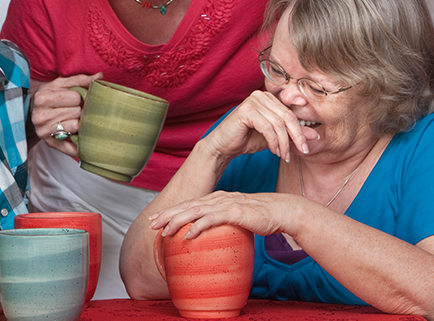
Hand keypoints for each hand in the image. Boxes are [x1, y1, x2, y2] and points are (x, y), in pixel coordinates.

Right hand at [30, 73, 101, 156]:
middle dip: (78, 110)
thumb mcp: (60, 84)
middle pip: (76, 112)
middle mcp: (41, 115)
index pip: (75, 97)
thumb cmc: (49, 96)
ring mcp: (44, 131)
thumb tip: (99, 76)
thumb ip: (80, 80)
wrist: (31, 113)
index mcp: (43, 98)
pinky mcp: (49, 143)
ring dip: (78, 123)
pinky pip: (71, 146)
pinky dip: (78, 145)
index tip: (74, 98)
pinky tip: (80, 141)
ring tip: (72, 119)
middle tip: (74, 109)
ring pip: (75, 127)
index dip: (78, 97)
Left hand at [149, 190, 291, 240]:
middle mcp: (218, 199)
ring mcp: (226, 204)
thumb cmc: (260, 217)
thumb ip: (222, 222)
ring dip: (177, 221)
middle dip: (167, 214)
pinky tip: (188, 235)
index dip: (171, 211)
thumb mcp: (236, 218)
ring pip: (195, 212)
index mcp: (217, 199)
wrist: (282, 212)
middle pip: (187, 206)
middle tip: (151, 223)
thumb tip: (211, 234)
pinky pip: (212, 219)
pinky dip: (198, 227)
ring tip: (163, 230)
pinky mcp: (235, 213)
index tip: (157, 218)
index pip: (189, 204)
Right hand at [206, 90, 317, 163]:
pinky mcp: (246, 111)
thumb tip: (315, 136)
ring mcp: (253, 101)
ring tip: (284, 156)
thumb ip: (292, 134)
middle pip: (288, 117)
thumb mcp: (275, 137)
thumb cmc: (247, 139)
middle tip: (301, 152)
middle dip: (296, 137)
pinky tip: (274, 151)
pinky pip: (267, 127)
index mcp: (269, 98)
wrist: (223, 146)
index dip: (301, 130)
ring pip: (279, 123)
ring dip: (284, 143)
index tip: (306, 146)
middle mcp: (261, 95)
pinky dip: (274, 141)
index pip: (291, 112)